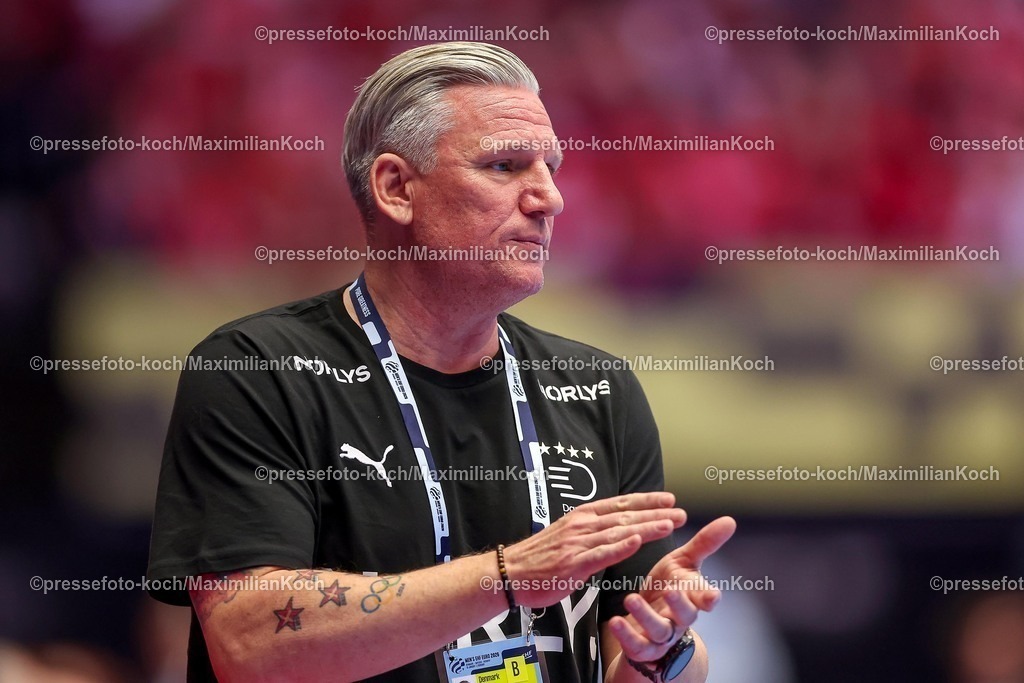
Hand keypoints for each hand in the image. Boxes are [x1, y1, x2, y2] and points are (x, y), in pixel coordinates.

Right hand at [503, 492, 685, 607]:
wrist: (509, 572)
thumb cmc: (538, 557)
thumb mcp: (566, 534)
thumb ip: (590, 530)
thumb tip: (614, 528)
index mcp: (581, 516)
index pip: (620, 504)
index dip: (646, 500)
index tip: (668, 498)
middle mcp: (582, 525)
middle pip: (625, 516)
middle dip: (655, 513)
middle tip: (680, 512)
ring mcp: (578, 544)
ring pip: (618, 533)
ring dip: (646, 527)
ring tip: (669, 524)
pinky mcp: (573, 564)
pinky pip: (601, 554)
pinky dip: (620, 547)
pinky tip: (637, 542)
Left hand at [607, 516, 735, 662]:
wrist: (648, 623)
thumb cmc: (669, 586)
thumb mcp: (684, 563)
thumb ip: (704, 544)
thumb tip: (730, 520)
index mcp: (691, 596)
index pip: (704, 597)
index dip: (709, 597)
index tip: (713, 596)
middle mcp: (680, 618)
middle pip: (685, 615)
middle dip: (679, 604)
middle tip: (670, 590)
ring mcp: (662, 635)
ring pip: (659, 629)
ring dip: (646, 616)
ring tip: (631, 598)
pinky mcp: (643, 647)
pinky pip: (636, 645)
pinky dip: (626, 635)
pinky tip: (615, 621)